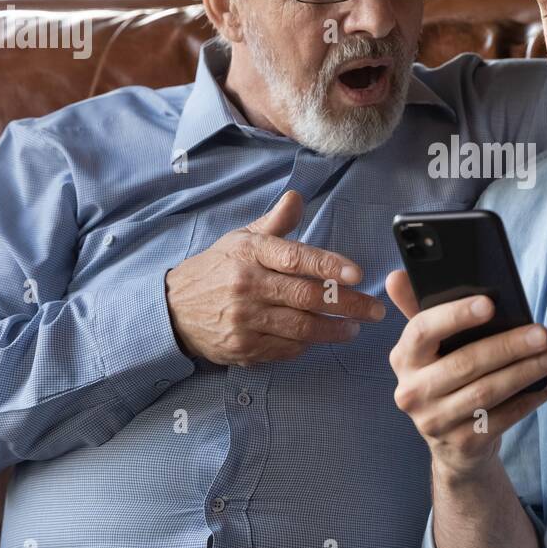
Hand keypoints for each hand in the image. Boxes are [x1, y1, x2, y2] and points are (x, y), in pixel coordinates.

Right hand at [164, 189, 385, 364]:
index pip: (295, 257)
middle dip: (347, 304)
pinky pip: (285, 350)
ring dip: (334, 330)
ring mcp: (245, 320)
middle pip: (306, 297)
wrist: (173, 309)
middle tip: (374, 310)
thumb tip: (297, 197)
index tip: (358, 273)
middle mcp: (247, 286)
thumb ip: (275, 223)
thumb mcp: (241, 239)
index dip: (329, 265)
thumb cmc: (217, 270)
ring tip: (354, 327)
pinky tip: (322, 338)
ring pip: (301, 328)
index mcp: (249, 254)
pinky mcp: (243, 348)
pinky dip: (308, 345)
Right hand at [386, 269, 546, 479]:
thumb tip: (397, 276)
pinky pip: (506, 416)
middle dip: (508, 346)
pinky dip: (535, 396)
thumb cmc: (445, 379)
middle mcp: (413, 392)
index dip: (455, 316)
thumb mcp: (429, 348)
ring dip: (526, 371)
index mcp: (403, 359)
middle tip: (542, 333)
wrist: (452, 444)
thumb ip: (418, 309)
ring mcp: (436, 422)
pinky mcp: (464, 443)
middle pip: (464, 364)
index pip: (422, 331)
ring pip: (488, 392)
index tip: (489, 304)